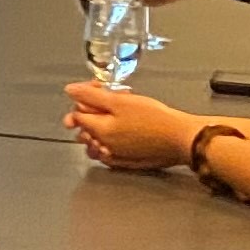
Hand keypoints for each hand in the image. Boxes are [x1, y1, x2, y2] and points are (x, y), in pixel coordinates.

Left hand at [64, 83, 201, 171]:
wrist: (180, 139)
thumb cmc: (154, 118)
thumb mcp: (121, 101)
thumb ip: (92, 96)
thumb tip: (69, 91)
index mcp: (98, 130)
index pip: (77, 114)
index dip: (84, 98)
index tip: (98, 88)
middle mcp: (102, 146)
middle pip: (84, 128)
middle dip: (91, 112)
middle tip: (111, 100)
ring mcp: (114, 157)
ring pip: (95, 141)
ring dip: (100, 127)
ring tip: (117, 114)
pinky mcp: (127, 162)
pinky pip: (109, 151)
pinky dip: (110, 140)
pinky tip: (123, 130)